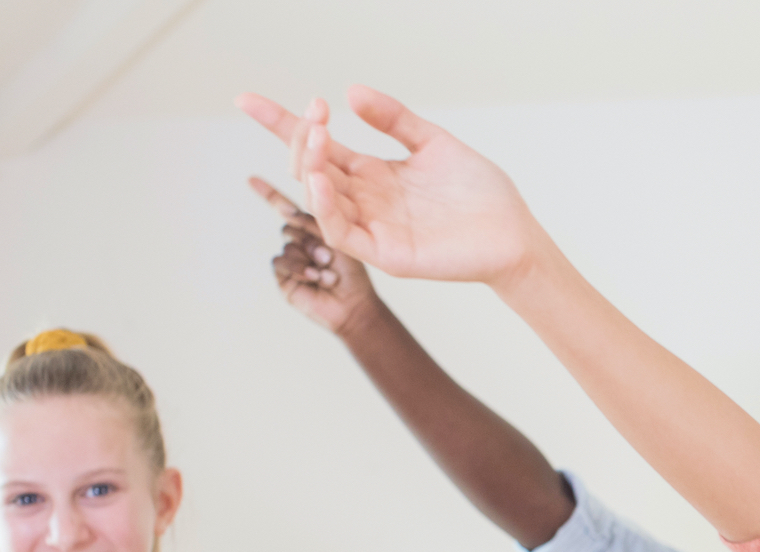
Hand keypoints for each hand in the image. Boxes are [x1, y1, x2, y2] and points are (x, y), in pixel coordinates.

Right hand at [237, 87, 545, 289]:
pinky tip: (322, 179)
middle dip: (301, 137)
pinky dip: (326, 206)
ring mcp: (373, 227)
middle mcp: (366, 199)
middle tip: (315, 112)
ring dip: (310, 166)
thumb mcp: (434, 143)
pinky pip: (343, 231)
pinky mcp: (385, 253)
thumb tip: (350, 91)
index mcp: (373, 173)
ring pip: (320, 198)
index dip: (280, 123)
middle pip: (311, 167)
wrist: (514, 234)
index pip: (318, 146)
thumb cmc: (481, 194)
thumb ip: (394, 119)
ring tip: (315, 136)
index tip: (245, 99)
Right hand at [251, 178, 380, 335]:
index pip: (286, 209)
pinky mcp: (283, 276)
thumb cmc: (352, 273)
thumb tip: (286, 211)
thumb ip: (314, 223)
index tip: (251, 179)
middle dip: (311, 240)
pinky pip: (280, 262)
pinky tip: (315, 278)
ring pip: (287, 245)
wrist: (354, 304)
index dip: (268, 194)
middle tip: (328, 257)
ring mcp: (290, 259)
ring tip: (327, 272)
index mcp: (312, 230)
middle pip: (289, 225)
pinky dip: (298, 269)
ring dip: (309, 258)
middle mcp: (298, 242)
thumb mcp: (337, 241)